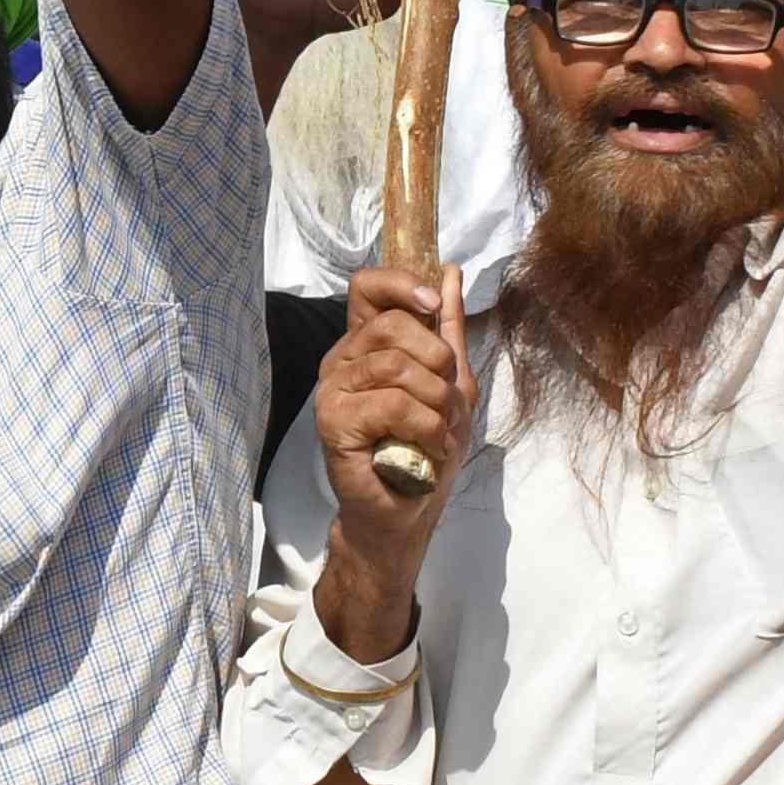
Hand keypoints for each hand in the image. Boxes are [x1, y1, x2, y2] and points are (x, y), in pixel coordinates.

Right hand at [311, 265, 470, 643]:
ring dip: (436, 401)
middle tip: (445, 401)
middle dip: (438, 362)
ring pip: (397, 365)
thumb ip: (447, 330)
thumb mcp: (451, 382)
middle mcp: (342, 361)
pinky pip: (393, 404)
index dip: (400, 284)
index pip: (367, 287)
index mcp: (365, 345)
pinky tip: (426, 447)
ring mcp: (332, 391)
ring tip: (438, 430)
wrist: (406, 513)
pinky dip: (425, 426)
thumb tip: (450, 271)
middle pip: (393, 325)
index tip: (432, 306)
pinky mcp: (333, 423)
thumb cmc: (425, 449)